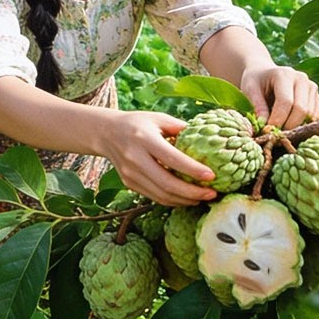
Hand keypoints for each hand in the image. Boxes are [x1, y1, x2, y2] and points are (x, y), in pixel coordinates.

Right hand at [101, 111, 218, 206]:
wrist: (106, 133)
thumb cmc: (137, 123)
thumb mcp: (158, 118)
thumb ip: (180, 128)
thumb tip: (208, 139)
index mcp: (143, 138)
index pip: (172, 158)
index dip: (193, 170)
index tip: (212, 176)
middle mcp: (135, 158)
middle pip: (167, 183)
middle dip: (193, 193)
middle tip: (212, 194)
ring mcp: (130, 174)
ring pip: (162, 195)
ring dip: (185, 200)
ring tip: (203, 198)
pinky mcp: (129, 183)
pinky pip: (155, 197)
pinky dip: (173, 200)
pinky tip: (186, 197)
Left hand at [240, 64, 318, 129]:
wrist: (265, 73)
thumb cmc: (256, 81)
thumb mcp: (250, 90)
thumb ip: (257, 106)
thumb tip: (264, 125)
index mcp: (284, 74)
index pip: (286, 102)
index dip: (278, 119)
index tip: (268, 130)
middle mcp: (302, 79)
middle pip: (302, 109)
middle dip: (289, 125)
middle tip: (276, 133)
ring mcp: (312, 87)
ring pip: (311, 115)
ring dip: (298, 126)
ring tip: (282, 128)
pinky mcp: (317, 97)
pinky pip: (316, 116)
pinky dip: (305, 124)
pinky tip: (291, 124)